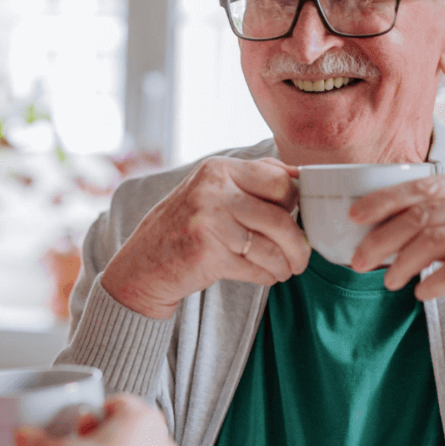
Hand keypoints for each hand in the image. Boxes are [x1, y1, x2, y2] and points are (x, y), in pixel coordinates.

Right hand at [100, 156, 309, 318]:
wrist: (144, 263)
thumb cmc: (186, 226)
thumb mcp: (212, 190)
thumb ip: (253, 178)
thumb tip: (299, 176)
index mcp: (218, 169)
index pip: (279, 180)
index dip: (295, 203)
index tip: (296, 219)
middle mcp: (212, 190)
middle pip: (281, 216)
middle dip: (298, 242)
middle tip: (300, 255)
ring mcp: (209, 222)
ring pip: (272, 247)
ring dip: (285, 265)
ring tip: (283, 269)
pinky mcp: (209, 254)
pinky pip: (257, 268)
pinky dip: (268, 276)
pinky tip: (264, 275)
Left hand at [350, 175, 444, 337]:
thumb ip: (442, 220)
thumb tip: (376, 226)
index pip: (424, 187)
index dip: (384, 200)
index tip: (353, 216)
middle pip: (423, 215)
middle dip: (382, 238)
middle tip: (359, 260)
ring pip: (434, 242)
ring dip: (402, 264)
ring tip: (388, 282)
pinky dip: (432, 283)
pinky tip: (420, 293)